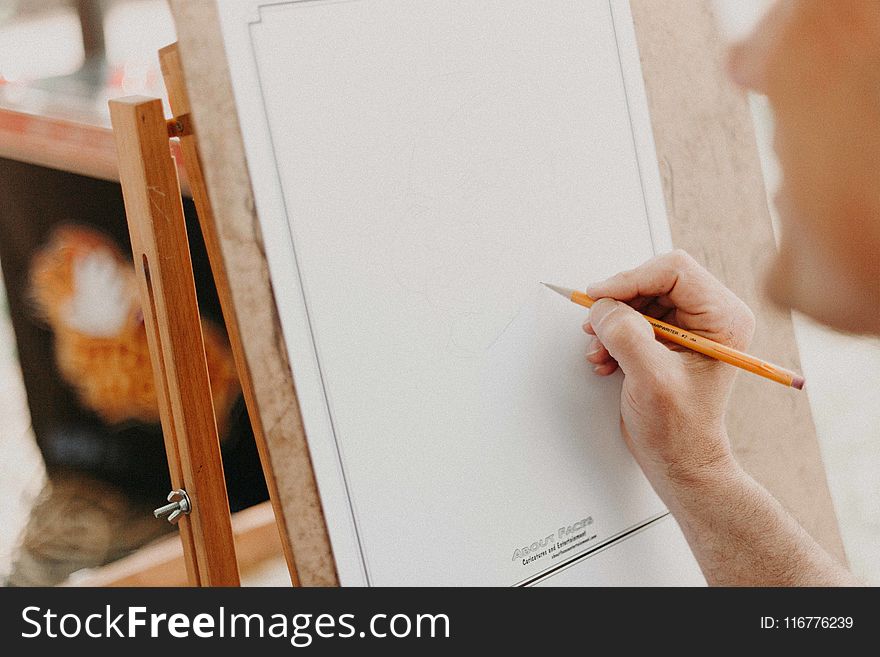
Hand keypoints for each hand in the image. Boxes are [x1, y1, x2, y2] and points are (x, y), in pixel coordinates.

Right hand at [583, 250, 754, 498]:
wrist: (679, 460)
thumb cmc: (679, 429)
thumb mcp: (651, 379)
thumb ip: (626, 335)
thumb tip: (602, 307)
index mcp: (723, 318)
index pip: (673, 270)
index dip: (630, 279)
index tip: (599, 297)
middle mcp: (710, 315)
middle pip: (653, 280)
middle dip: (619, 304)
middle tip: (596, 327)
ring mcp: (689, 326)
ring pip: (639, 297)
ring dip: (612, 322)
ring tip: (601, 351)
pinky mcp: (669, 337)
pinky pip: (634, 316)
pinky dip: (614, 334)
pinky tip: (607, 358)